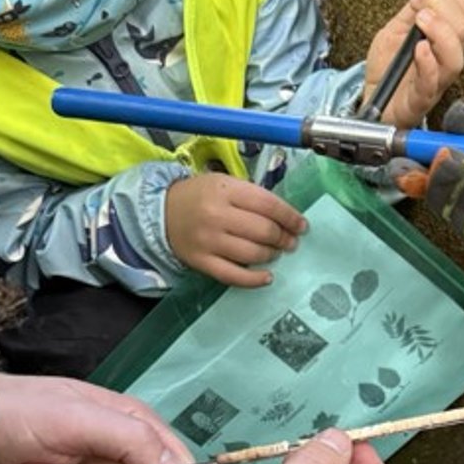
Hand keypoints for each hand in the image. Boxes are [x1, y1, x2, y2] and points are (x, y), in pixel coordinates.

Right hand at [165, 173, 306, 286]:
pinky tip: (267, 277)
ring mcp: (208, 241)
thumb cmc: (200, 197)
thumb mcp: (225, 184)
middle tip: (290, 241)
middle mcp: (216, 215)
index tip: (302, 225)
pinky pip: (234, 276)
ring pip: (252, 254)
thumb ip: (254, 197)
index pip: (268, 205)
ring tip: (275, 252)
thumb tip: (288, 219)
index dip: (290, 217)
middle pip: (263, 231)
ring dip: (271, 255)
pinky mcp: (202, 262)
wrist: (162, 212)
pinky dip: (255, 279)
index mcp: (225, 190)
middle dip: (284, 238)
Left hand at [364, 0, 463, 128]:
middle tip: (422, 1)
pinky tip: (420, 48)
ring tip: (422, 19)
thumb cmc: (388, 68)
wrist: (373, 100)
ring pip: (454, 59)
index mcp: (445, 41)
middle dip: (446, 6)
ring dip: (441, 32)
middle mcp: (444, 61)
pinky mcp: (418, 100)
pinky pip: (430, 84)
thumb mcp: (396, 28)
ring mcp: (434, 82)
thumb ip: (414, 8)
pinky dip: (428, 63)